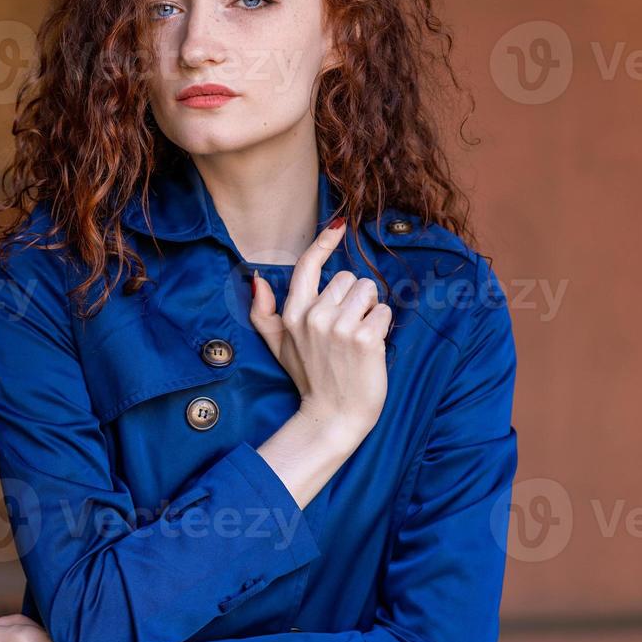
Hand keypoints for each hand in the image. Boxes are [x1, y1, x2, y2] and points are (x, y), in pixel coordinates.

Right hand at [250, 217, 390, 449]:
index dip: (324, 241)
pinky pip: (385, 312)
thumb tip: (256, 279)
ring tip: (358, 338)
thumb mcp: (278, 345)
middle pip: (348, 278)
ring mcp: (339, 327)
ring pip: (369, 291)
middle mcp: (313, 317)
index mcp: (292, 314)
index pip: (308, 266)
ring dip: (370, 312)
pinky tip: (371, 348)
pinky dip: (383, 327)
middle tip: (346, 329)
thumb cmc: (310, 377)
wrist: (332, 416)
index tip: (339, 225)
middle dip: (354, 299)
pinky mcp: (365, 338)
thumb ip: (263, 312)